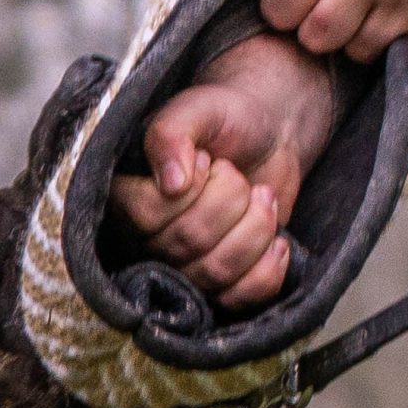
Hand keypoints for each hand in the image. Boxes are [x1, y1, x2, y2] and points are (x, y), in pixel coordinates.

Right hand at [113, 33, 338, 306]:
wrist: (268, 133)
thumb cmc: (225, 117)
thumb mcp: (197, 109)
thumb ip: (171, 134)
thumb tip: (171, 185)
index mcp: (129, 197)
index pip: (147, 218)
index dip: (193, 189)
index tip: (207, 159)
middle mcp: (148, 241)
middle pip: (186, 246)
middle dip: (232, 201)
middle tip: (240, 175)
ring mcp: (185, 268)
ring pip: (215, 274)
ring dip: (256, 228)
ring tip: (261, 197)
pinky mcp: (221, 284)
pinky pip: (240, 298)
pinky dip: (269, 269)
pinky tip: (279, 240)